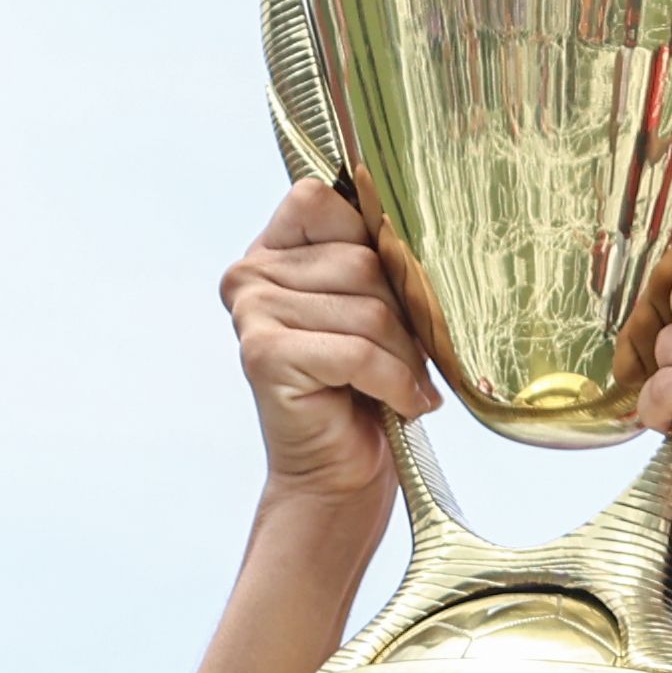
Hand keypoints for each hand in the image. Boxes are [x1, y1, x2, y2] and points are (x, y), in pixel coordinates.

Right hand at [218, 179, 442, 508]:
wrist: (335, 474)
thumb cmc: (361, 388)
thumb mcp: (371, 307)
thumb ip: (375, 259)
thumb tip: (420, 231)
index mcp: (273, 249)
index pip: (322, 198)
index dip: (372, 238)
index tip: (394, 288)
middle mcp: (251, 273)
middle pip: (360, 258)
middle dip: (404, 311)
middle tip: (413, 354)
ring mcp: (252, 311)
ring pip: (367, 307)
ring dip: (404, 354)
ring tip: (409, 383)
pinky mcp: (264, 354)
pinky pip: (357, 351)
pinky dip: (394, 381)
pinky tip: (403, 402)